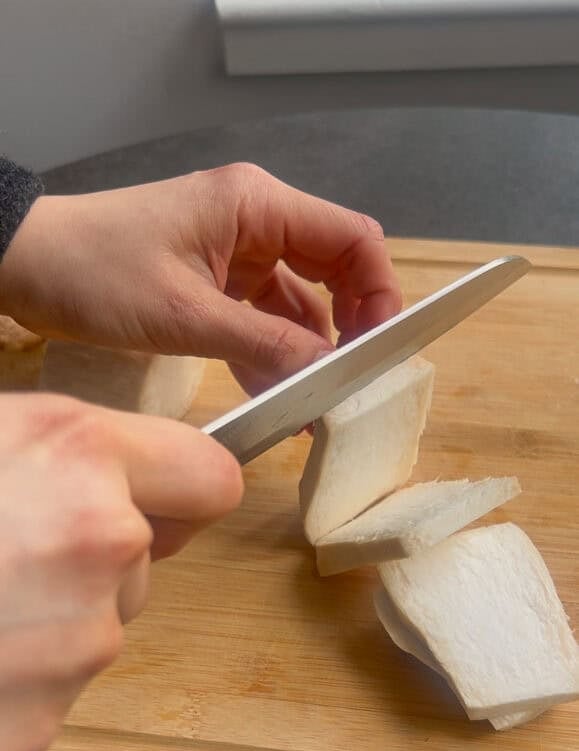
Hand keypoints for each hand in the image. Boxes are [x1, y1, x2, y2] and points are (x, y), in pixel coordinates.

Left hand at [0, 163, 401, 394]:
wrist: (25, 267)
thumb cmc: (93, 272)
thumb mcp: (185, 316)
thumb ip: (265, 346)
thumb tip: (327, 377)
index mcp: (255, 206)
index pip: (351, 240)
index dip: (379, 293)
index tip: (380, 350)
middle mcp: (255, 224)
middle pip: (335, 271)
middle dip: (350, 328)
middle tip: (354, 382)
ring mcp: (236, 255)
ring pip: (300, 304)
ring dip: (310, 353)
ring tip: (318, 407)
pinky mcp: (216, 285)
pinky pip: (264, 322)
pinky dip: (274, 358)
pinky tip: (280, 398)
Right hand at [0, 392, 241, 750]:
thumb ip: (74, 450)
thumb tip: (126, 476)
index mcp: (80, 458)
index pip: (212, 476)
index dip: (178, 489)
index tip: (158, 498)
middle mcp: (103, 548)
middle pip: (146, 558)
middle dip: (95, 558)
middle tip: (10, 552)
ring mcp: (80, 644)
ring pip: (99, 625)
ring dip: (54, 620)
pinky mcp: (42, 722)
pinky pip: (56, 688)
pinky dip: (21, 677)